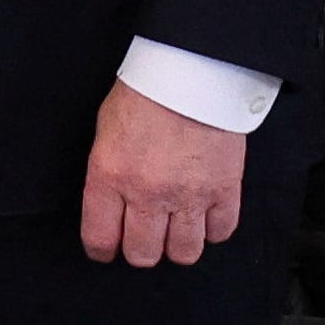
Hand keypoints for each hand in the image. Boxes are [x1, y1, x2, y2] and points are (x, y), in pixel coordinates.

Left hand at [80, 80, 245, 267]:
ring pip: (183, 253)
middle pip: (143, 254)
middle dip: (140, 249)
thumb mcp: (106, 130)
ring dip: (177, 244)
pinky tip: (204, 214)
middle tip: (144, 234)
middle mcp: (148, 193)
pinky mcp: (224, 190)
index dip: (102, 249)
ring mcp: (188, 195)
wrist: (190, 70)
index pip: (100, 238)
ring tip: (175, 227)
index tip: (107, 248)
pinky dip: (212, 229)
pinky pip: (220, 233)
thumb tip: (110, 205)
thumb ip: (107, 173)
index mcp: (110, 175)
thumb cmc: (144, 92)